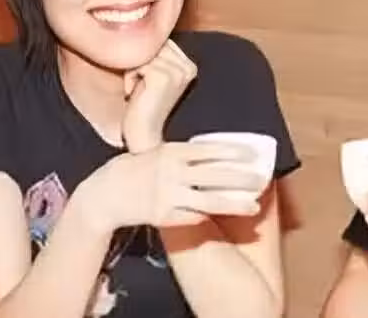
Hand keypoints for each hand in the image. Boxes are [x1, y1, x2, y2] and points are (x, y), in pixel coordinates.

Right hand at [83, 141, 266, 231]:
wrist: (104, 195)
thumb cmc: (132, 169)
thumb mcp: (155, 151)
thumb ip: (181, 154)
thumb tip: (212, 154)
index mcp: (171, 152)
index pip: (210, 150)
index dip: (234, 152)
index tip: (254, 154)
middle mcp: (173, 173)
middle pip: (216, 176)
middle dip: (243, 178)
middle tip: (263, 179)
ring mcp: (169, 196)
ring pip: (209, 201)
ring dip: (235, 204)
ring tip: (255, 206)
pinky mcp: (164, 217)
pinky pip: (192, 217)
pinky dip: (207, 217)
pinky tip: (222, 217)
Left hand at [122, 40, 197, 152]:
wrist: (143, 135)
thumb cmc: (142, 106)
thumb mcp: (153, 76)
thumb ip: (154, 55)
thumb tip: (138, 30)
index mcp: (189, 66)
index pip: (159, 42)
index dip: (145, 60)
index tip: (146, 83)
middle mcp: (187, 67)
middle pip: (152, 45)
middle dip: (138, 64)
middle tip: (140, 89)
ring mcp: (177, 71)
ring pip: (143, 53)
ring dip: (132, 71)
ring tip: (137, 91)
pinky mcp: (163, 76)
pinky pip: (136, 63)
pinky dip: (129, 77)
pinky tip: (134, 94)